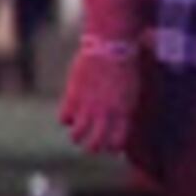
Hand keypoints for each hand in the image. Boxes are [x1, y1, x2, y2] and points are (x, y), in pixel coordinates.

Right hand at [61, 41, 141, 157]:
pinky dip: (66, 120)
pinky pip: (64, 118)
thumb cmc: (125, 67)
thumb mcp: (131, 92)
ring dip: (77, 137)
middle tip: (92, 147)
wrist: (110, 47)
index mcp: (125, 112)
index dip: (113, 148)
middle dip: (93, 148)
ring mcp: (88, 106)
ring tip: (78, 135)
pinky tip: (70, 115)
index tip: (111, 147)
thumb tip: (119, 123)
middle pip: (96, 144)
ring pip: (77, 135)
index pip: (117, 142)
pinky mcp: (72, 96)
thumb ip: (123, 110)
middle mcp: (106, 113)